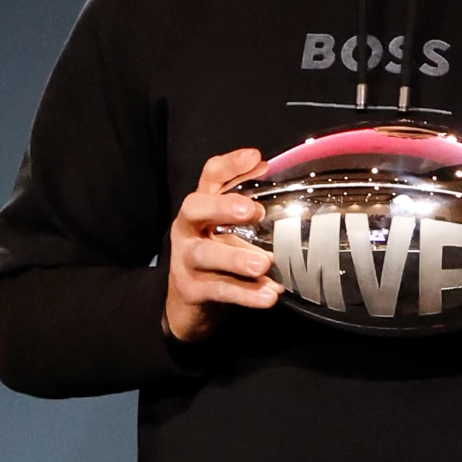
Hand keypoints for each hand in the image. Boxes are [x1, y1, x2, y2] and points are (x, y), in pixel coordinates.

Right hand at [164, 148, 281, 342]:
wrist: (187, 305)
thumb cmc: (215, 260)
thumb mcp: (229, 231)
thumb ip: (248, 210)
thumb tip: (276, 183)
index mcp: (201, 209)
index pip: (210, 177)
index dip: (230, 165)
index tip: (254, 157)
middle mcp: (187, 229)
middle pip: (194, 208)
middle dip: (221, 206)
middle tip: (253, 211)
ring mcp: (186, 259)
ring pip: (205, 254)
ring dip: (236, 257)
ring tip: (264, 263)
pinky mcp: (191, 290)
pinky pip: (218, 290)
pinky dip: (245, 293)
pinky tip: (268, 295)